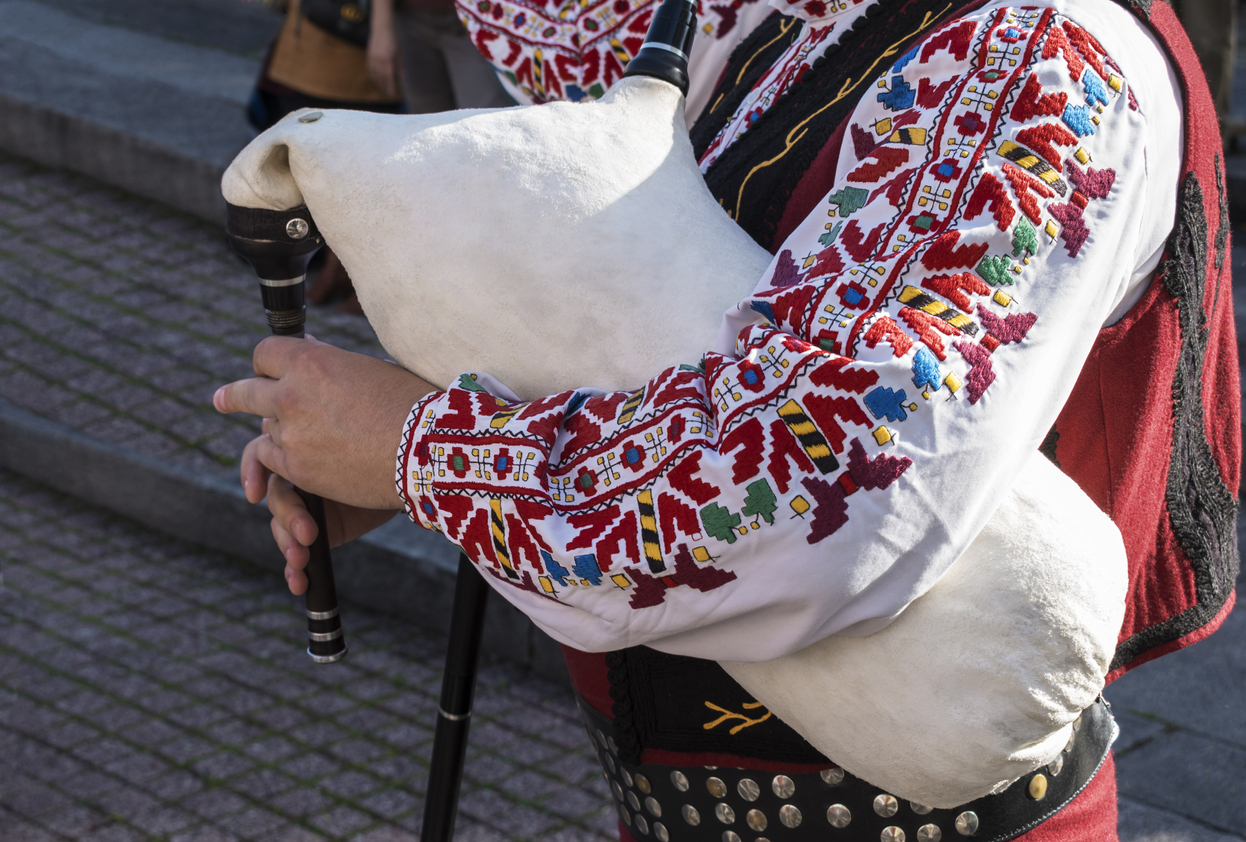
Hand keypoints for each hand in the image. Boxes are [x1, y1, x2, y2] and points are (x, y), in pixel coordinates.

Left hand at [214, 335, 435, 510]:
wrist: (426, 449)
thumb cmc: (411, 403)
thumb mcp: (369, 369)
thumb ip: (331, 361)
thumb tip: (310, 348)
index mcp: (310, 361)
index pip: (265, 354)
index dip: (268, 363)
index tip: (265, 370)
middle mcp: (290, 394)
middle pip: (246, 391)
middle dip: (233, 396)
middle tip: (222, 400)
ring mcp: (290, 433)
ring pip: (265, 429)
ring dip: (276, 432)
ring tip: (282, 439)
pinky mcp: (297, 468)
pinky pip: (274, 461)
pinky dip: (284, 460)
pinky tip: (296, 461)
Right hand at [244, 440, 397, 593]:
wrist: (413, 476)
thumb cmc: (380, 452)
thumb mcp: (345, 445)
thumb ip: (315, 443)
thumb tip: (281, 434)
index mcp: (299, 449)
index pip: (261, 458)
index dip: (252, 474)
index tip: (255, 495)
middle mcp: (298, 479)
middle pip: (275, 498)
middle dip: (287, 518)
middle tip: (307, 534)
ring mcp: (306, 510)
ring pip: (280, 527)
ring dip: (288, 545)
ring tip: (302, 559)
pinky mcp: (319, 535)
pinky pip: (295, 552)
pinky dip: (294, 570)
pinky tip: (298, 582)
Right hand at [367, 0, 401, 98]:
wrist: (381, 29)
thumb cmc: (393, 40)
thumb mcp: (399, 53)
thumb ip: (399, 65)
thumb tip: (401, 77)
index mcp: (387, 60)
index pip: (388, 78)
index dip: (390, 87)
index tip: (392, 93)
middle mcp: (378, 61)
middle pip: (381, 79)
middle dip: (384, 87)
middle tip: (388, 94)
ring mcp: (372, 59)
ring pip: (374, 75)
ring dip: (378, 84)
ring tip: (382, 89)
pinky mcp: (368, 57)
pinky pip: (370, 70)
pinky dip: (373, 77)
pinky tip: (376, 81)